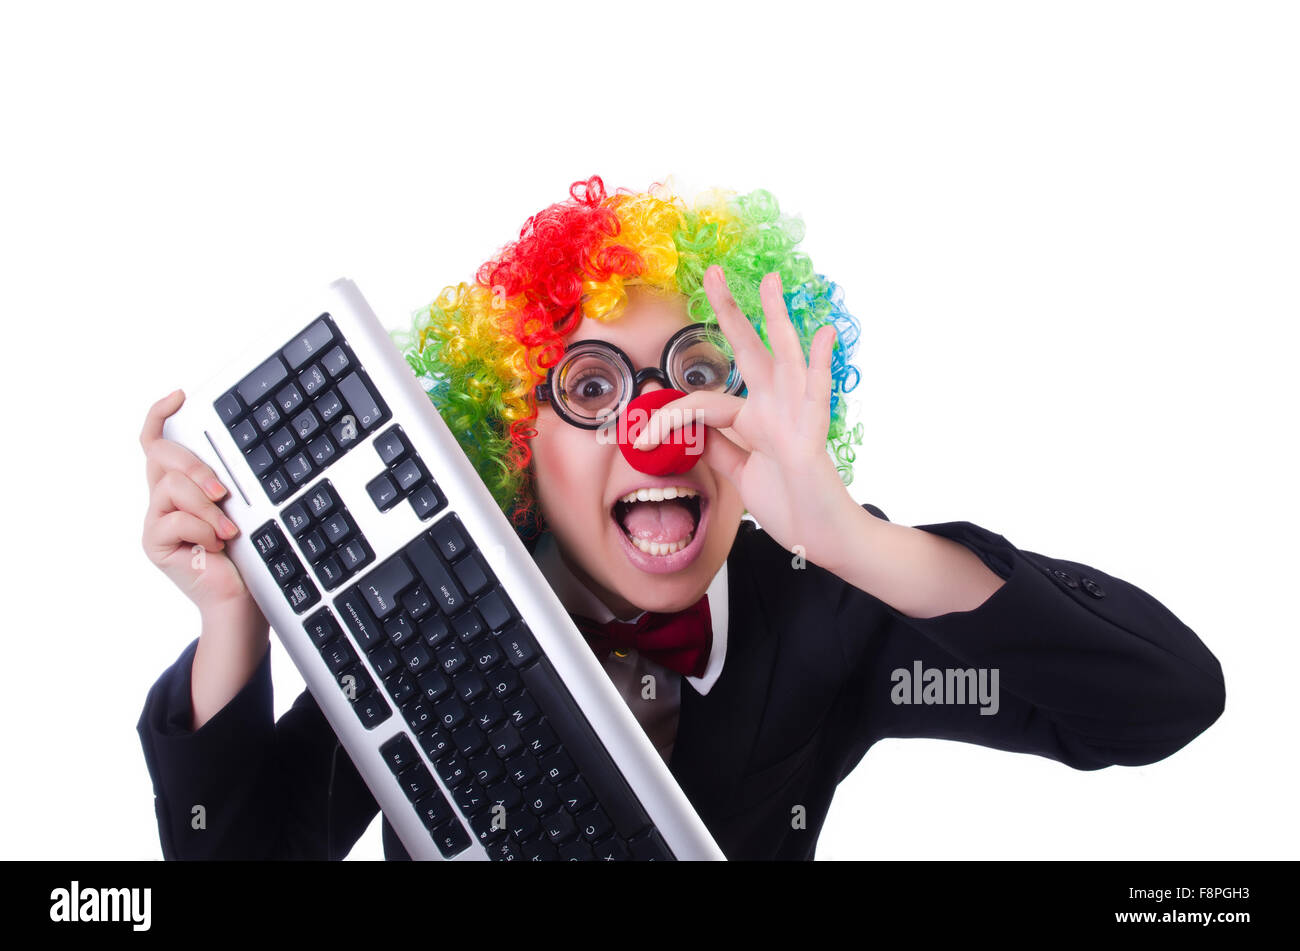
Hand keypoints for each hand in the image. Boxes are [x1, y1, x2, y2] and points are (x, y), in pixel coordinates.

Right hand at [139, 389, 265, 616]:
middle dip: (195, 466)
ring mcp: (155, 520)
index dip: (160, 415)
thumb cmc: (243, 553)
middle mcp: (161, 499)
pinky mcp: (153, 542)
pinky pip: (174, 518)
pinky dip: (202, 530)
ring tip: (227, 530)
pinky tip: (215, 546)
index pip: (156, 443)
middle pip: (160, 456)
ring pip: (170, 487)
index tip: (180, 396)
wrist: (240, 596)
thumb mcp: (236, 507)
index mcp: (179, 485)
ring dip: (206, 507)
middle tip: (222, 491)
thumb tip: (231, 452)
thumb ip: (222, 481)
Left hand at [633, 265, 858, 562]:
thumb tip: (691, 431)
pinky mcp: (811, 435)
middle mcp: (775, 408)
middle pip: (748, 350)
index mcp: (755, 419)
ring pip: (783, 357)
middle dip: (729, 312)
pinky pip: (817, 393)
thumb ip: (719, 448)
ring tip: (769, 283)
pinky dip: (820, 363)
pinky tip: (823, 334)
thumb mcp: (739, 474)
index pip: (704, 402)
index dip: (667, 419)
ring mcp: (795, 416)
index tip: (636, 439)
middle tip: (713, 273)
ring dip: (776, 318)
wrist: (821, 538)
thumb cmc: (789, 505)